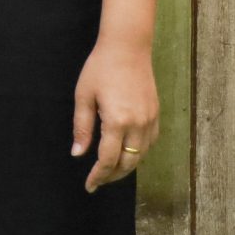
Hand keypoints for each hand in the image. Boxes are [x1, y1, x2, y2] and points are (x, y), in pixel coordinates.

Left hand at [73, 39, 158, 191]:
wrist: (127, 48)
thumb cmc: (100, 69)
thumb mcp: (83, 97)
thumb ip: (82, 128)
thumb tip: (78, 154)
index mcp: (117, 121)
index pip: (108, 160)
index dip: (98, 176)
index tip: (89, 186)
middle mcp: (138, 125)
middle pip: (128, 163)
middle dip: (112, 176)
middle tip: (97, 181)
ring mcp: (150, 120)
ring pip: (141, 156)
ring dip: (126, 167)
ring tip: (109, 171)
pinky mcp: (156, 114)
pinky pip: (150, 143)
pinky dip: (138, 153)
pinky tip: (127, 154)